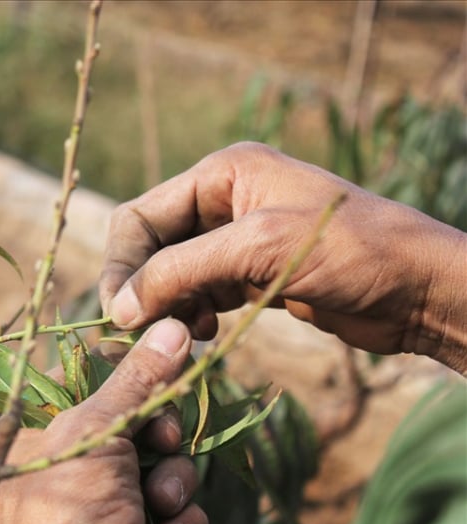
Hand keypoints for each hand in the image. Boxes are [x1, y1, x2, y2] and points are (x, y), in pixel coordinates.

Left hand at [0, 319, 209, 523]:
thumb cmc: (72, 516)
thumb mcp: (97, 433)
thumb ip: (135, 379)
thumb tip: (171, 326)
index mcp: (15, 448)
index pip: (69, 388)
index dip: (114, 377)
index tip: (152, 365)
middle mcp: (46, 480)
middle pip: (120, 426)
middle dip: (153, 436)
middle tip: (162, 441)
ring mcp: (88, 515)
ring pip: (151, 467)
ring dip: (169, 482)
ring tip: (161, 504)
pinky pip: (166, 511)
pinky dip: (177, 522)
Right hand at [100, 142, 466, 371]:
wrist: (420, 289)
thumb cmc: (350, 251)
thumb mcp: (258, 250)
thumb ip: (182, 271)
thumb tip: (119, 307)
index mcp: (222, 173)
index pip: (141, 215)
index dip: (122, 263)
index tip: (119, 314)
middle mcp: (224, 200)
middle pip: (151, 244)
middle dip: (142, 286)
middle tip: (138, 333)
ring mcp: (238, 238)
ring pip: (173, 272)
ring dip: (167, 304)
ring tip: (180, 334)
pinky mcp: (252, 273)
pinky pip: (200, 292)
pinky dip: (192, 313)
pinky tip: (203, 333)